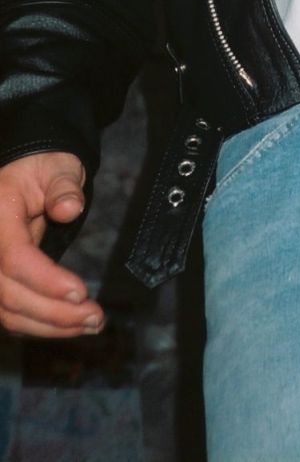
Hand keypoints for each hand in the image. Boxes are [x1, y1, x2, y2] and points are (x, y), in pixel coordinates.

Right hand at [0, 152, 104, 337]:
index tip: (81, 292)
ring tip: (92, 324)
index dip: (45, 280)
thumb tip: (69, 208)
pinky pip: (10, 313)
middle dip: (54, 313)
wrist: (23, 176)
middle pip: (9, 294)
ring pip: (7, 312)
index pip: (14, 257)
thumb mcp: (57, 166)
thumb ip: (63, 185)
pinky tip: (71, 326)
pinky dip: (40, 325)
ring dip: (50, 326)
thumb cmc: (43, 169)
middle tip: (96, 317)